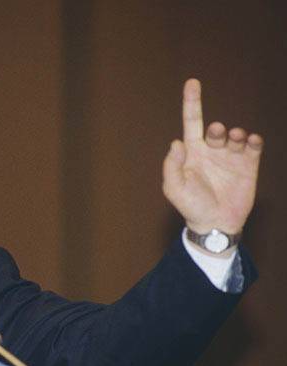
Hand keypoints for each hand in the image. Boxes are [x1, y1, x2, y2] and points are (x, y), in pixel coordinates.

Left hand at [162, 79, 262, 235]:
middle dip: (217, 129)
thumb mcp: (174, 188)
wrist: (215, 224)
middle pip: (215, 130)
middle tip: (218, 132)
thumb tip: (176, 142)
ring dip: (235, 134)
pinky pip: (252, 146)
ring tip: (235, 138)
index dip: (192, 102)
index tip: (192, 82)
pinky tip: (251, 140)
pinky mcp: (248, 165)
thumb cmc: (191, 206)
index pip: (191, 122)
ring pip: (234, 135)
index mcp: (192, 152)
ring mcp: (230, 157)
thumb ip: (172, 166)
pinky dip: (253, 140)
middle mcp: (211, 151)